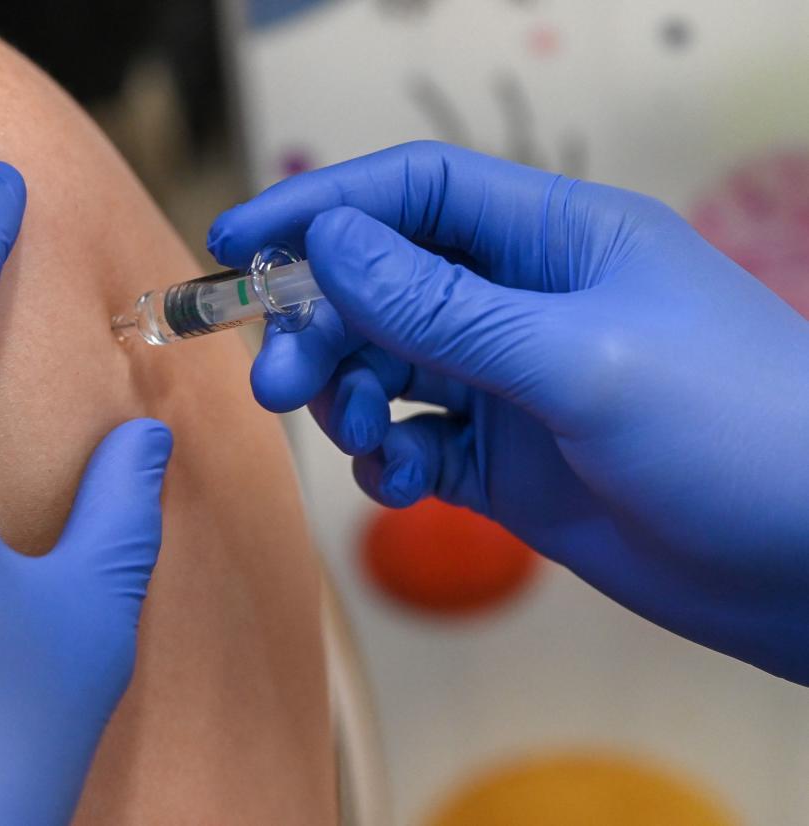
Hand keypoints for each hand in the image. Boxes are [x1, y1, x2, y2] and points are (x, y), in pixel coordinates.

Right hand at [208, 141, 808, 683]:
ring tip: (356, 436)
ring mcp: (513, 385)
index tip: (239, 244)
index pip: (416, 192)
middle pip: (384, 285)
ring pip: (388, 367)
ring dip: (349, 397)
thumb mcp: (579, 358)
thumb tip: (332, 242)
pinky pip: (415, 444)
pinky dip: (389, 462)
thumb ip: (443, 306)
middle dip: (321, 326)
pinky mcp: (508, 463)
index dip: (322, 206)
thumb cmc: (739, 433)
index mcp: (557, 240)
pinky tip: (401, 482)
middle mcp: (525, 303)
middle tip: (276, 380)